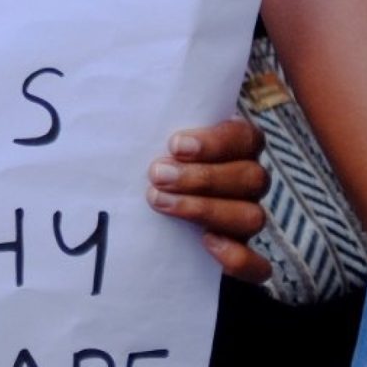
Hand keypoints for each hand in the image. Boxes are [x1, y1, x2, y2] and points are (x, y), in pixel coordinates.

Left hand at [148, 117, 269, 282]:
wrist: (140, 219)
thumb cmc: (144, 162)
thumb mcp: (147, 139)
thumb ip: (147, 123)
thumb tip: (109, 101)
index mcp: (233, 147)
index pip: (245, 137)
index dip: (216, 142)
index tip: (175, 145)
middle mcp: (245, 182)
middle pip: (252, 177)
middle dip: (201, 177)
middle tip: (157, 175)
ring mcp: (245, 219)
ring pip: (252, 216)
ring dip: (205, 209)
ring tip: (159, 201)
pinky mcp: (240, 255)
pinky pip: (256, 265)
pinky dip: (237, 257)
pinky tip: (206, 243)